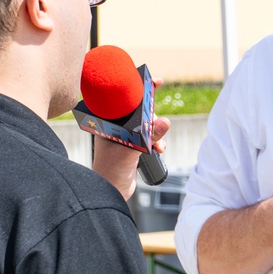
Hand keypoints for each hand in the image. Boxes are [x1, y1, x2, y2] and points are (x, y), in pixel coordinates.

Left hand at [92, 74, 170, 200]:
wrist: (110, 192)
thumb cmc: (110, 170)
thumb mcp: (131, 150)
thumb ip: (148, 136)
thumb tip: (164, 122)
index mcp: (108, 121)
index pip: (124, 99)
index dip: (140, 89)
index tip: (155, 81)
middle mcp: (115, 126)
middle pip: (139, 111)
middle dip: (153, 117)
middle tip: (160, 123)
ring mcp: (124, 136)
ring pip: (147, 124)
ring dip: (156, 133)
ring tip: (159, 145)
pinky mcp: (132, 146)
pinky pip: (149, 137)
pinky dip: (157, 141)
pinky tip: (158, 150)